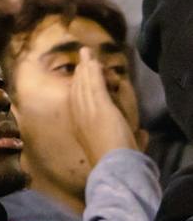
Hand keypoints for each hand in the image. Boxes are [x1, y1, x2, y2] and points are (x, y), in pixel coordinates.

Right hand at [68, 46, 138, 164]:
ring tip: (86, 56)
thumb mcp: (124, 147)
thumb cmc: (116, 162)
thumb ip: (134, 138)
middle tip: (83, 61)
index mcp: (80, 128)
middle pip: (77, 91)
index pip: (77, 103)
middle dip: (80, 75)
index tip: (82, 78)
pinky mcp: (100, 107)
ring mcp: (88, 111)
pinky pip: (94, 85)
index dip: (79, 88)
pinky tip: (93, 62)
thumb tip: (143, 133)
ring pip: (84, 85)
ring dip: (86, 69)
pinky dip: (93, 72)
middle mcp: (80, 117)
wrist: (113, 165)